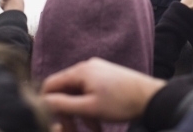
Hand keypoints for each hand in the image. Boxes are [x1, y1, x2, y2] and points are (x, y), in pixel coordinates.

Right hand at [42, 58, 165, 128]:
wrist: (151, 97)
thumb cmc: (121, 102)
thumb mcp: (89, 108)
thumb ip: (63, 104)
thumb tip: (42, 102)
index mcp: (81, 71)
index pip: (51, 84)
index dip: (45, 102)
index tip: (47, 120)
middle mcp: (88, 67)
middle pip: (66, 90)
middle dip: (67, 113)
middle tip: (70, 131)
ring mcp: (98, 71)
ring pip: (79, 94)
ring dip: (80, 113)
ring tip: (92, 129)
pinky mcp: (107, 76)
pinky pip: (90, 92)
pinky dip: (90, 107)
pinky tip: (98, 122)